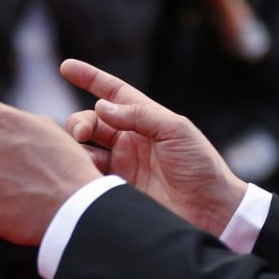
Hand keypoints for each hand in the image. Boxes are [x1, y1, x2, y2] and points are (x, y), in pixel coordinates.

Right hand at [61, 59, 245, 237]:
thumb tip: (101, 107)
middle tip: (80, 133)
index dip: (89, 78)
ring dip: (74, 145)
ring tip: (76, 150)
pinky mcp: (116, 188)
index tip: (67, 67)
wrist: (212, 212)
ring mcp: (121, 164)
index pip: (112, 92)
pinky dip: (78, 168)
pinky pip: (89, 174)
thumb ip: (139, 115)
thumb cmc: (201, 166)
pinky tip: (79, 169)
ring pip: (84, 147)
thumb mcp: (176, 130)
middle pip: (91, 121)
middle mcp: (129, 139)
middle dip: (79, 121)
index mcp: (144, 120)